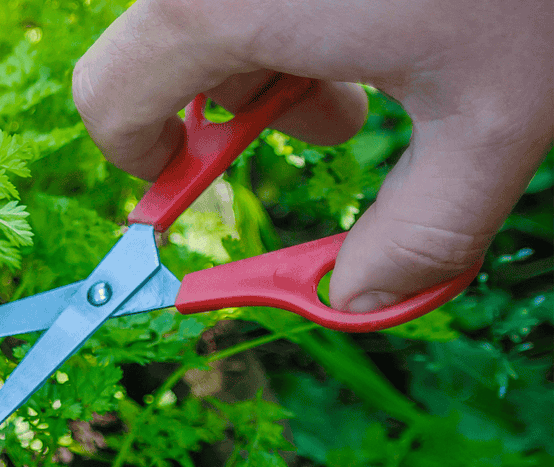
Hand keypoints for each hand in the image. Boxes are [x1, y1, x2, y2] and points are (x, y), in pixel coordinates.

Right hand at [72, 0, 553, 311]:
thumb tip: (361, 298)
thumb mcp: (498, 125)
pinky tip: (384, 16)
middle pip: (160, 52)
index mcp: (227, 8)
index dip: (142, 164)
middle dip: (231, 111)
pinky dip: (296, 12)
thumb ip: (420, 235)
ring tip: (378, 67)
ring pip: (208, 8)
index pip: (109, 101)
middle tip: (339, 122)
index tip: (188, 195)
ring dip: (274, 57)